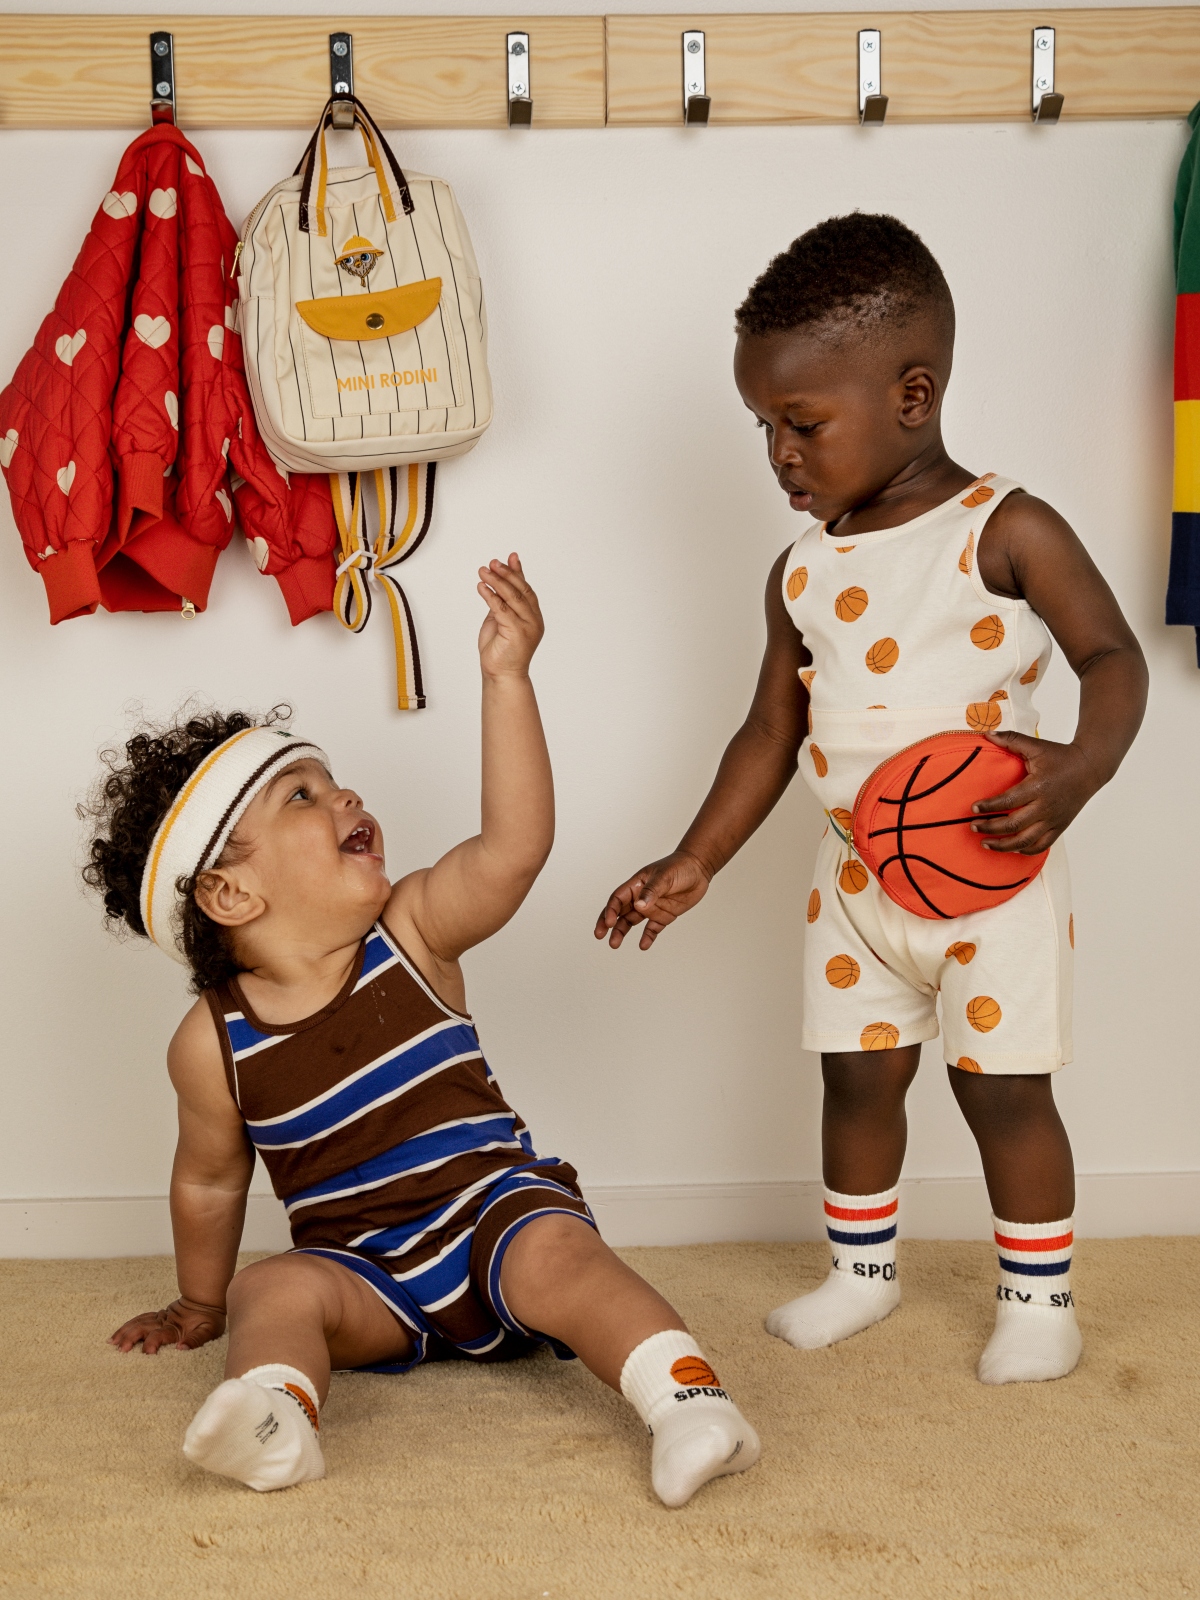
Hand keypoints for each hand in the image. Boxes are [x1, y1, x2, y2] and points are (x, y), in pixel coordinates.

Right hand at [109, 1296, 225, 1353]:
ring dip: (125, 1332)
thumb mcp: (209, 1330)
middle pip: (143, 1328)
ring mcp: (159, 1318)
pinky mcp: (156, 1317)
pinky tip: (118, 1334)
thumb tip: (180, 1348)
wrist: (208, 1300)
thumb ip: (196, 1339)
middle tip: (121, 1349)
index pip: (159, 1335)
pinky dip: (127, 1326)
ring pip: (138, 1323)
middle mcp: (164, 1322)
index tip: (146, 1353)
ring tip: (112, 1343)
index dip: (152, 1343)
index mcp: (175, 1328)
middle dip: (131, 1338)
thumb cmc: (210, 1319)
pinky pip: (139, 1320)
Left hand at [477, 554, 543, 679]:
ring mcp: (527, 626)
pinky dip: (491, 596)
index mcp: (533, 617)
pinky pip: (502, 609)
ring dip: (497, 581)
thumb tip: (496, 583)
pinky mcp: (516, 632)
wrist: (501, 675)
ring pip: (512, 597)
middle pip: (521, 590)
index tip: (510, 557)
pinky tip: (482, 587)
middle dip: (506, 574)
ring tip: (484, 571)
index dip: (518, 572)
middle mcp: (534, 620)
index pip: (526, 589)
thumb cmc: (500, 651)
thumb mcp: (501, 620)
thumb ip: (502, 603)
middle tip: (493, 562)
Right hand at [594, 850, 711, 949]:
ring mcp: (651, 907)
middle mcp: (640, 897)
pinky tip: (643, 945)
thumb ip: (651, 891)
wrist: (698, 869)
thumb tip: (638, 905)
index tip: (609, 922)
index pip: (618, 898)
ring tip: (614, 944)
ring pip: (631, 922)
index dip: (611, 910)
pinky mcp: (663, 915)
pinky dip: (647, 937)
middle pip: (619, 912)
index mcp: (636, 885)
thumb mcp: (664, 877)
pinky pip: (652, 929)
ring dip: (622, 932)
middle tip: (600, 935)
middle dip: (608, 924)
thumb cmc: (679, 867)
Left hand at [971, 731, 1100, 853]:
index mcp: (1038, 786)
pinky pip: (1041, 846)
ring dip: (1003, 846)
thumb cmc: (1061, 756)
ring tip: (985, 844)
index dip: (989, 807)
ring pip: (1026, 841)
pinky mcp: (1059, 827)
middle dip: (990, 828)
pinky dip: (1025, 850)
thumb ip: (1011, 739)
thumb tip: (987, 733)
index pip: (1008, 801)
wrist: (1090, 768)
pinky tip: (1011, 849)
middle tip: (973, 826)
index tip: (973, 809)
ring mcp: (1054, 819)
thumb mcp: (1036, 745)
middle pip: (1014, 825)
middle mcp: (1046, 806)